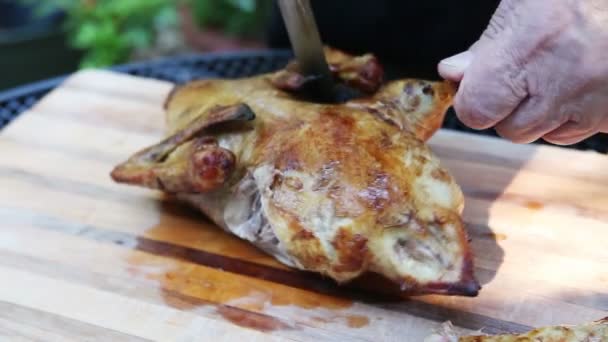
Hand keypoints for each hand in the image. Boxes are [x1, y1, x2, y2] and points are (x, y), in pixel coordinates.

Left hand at [438, 0, 607, 144]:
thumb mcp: (524, 4)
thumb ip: (486, 44)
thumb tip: (453, 73)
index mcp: (529, 48)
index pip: (477, 110)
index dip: (471, 101)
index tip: (475, 87)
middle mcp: (562, 81)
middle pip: (509, 129)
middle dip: (506, 108)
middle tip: (523, 74)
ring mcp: (593, 101)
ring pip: (541, 134)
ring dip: (537, 113)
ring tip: (554, 73)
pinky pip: (573, 133)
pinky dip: (567, 116)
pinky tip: (575, 84)